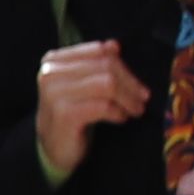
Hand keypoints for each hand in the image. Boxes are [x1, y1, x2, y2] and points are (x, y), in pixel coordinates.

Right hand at [33, 36, 153, 174]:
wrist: (52, 149)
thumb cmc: (70, 115)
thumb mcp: (82, 86)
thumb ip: (94, 64)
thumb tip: (114, 45)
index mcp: (54, 60)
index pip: (98, 51)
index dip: (122, 65)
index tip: (136, 84)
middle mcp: (50, 73)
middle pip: (105, 66)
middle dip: (130, 82)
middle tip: (143, 98)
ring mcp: (55, 93)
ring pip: (107, 84)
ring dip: (127, 98)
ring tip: (135, 110)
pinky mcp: (64, 114)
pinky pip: (102, 105)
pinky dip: (117, 112)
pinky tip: (121, 118)